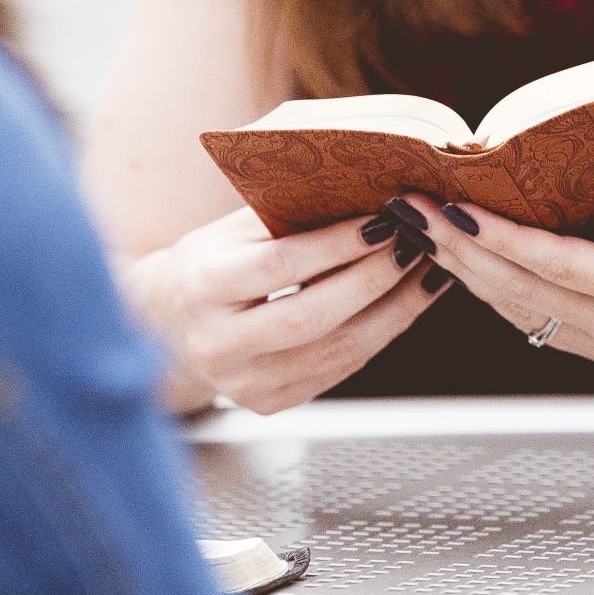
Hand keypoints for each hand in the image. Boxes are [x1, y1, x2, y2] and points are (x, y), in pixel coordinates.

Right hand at [126, 207, 447, 414]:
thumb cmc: (207, 265)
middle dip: (375, 279)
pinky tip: (406, 304)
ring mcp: (243, 382)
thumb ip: (286, 215)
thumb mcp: (231, 231)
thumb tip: (363, 190)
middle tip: (417, 244)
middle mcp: (218, 342)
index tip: (384, 219)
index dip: (337, 245)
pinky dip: (380, 335)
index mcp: (203, 287)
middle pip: (312, 315)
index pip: (280, 266)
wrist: (165, 327)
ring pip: (337, 351)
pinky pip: (339, 369)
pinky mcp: (269, 403)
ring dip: (394, 310)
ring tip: (428, 271)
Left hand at [395, 173, 593, 384]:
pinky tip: (474, 268)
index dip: (498, 239)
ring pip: (522, 312)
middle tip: (411, 211)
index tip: (453, 211)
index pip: (556, 265)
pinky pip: (541, 322)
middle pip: (520, 292)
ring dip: (468, 275)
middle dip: (458, 251)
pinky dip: (500, 293)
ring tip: (424, 234)